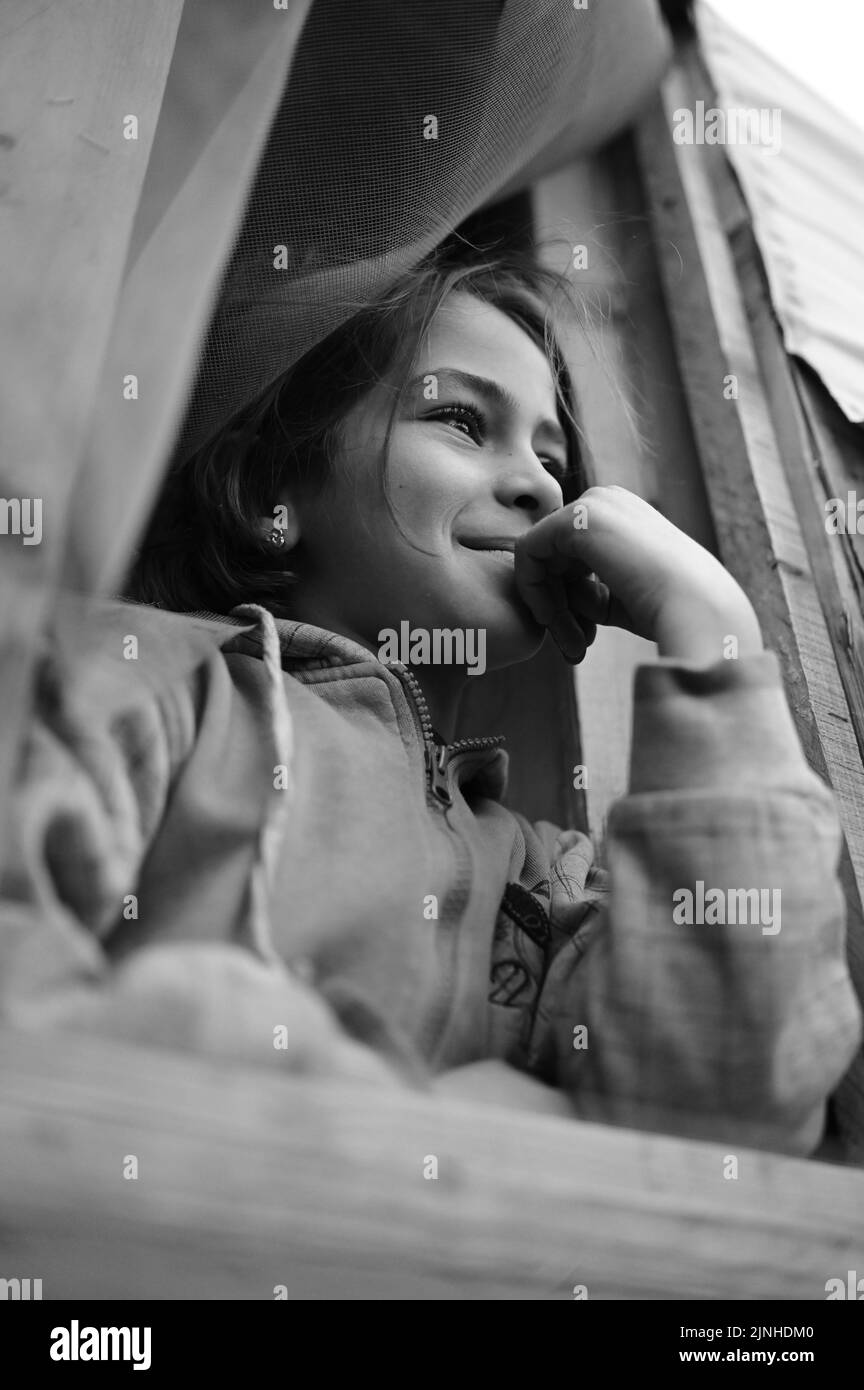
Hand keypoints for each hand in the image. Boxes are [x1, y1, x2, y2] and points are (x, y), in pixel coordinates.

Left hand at [514, 486, 762, 663]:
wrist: (695, 607)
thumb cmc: (668, 609)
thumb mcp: (620, 597)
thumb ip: (587, 589)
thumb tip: (555, 599)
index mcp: (621, 515)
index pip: (570, 558)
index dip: (569, 603)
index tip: (583, 640)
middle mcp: (605, 500)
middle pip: (551, 557)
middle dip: (558, 607)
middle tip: (574, 648)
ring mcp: (591, 504)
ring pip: (538, 559)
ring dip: (549, 607)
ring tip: (573, 645)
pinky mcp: (574, 519)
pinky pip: (526, 553)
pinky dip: (533, 591)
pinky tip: (553, 619)